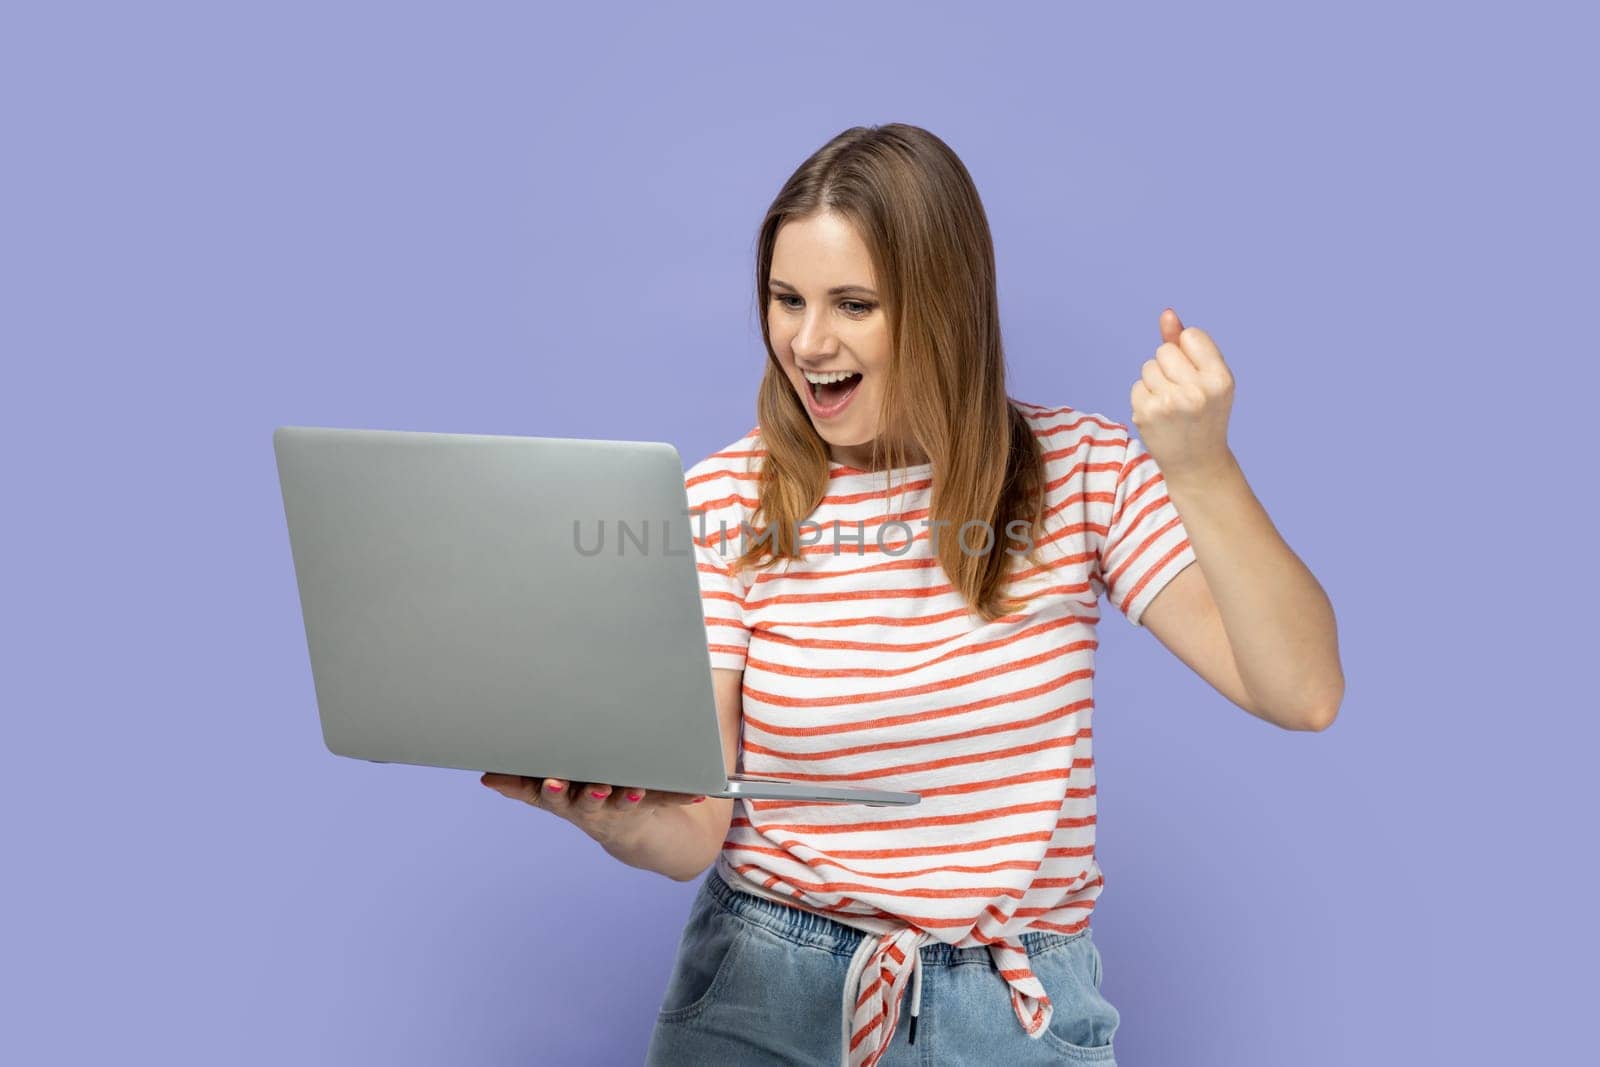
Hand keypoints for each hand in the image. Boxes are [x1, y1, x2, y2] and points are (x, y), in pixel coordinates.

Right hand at [478, 773, 707, 847]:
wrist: (631, 828)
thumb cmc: (582, 795)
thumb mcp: (549, 793)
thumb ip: (520, 784)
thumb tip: (487, 777)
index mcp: (566, 798)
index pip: (553, 796)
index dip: (551, 791)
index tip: (551, 783)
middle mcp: (593, 806)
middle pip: (587, 802)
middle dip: (587, 795)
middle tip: (591, 788)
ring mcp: (622, 806)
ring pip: (624, 801)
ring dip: (628, 797)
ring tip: (633, 789)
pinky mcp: (652, 803)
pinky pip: (667, 798)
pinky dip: (681, 794)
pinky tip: (697, 791)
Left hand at [1130, 308, 1235, 479]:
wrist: (1197, 463)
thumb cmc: (1204, 414)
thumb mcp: (1208, 378)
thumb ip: (1187, 345)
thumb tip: (1166, 313)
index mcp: (1220, 378)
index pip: (1191, 335)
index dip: (1189, 352)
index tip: (1196, 375)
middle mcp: (1197, 391)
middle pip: (1164, 351)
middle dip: (1169, 368)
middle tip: (1184, 395)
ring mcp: (1170, 403)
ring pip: (1148, 367)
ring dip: (1155, 382)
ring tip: (1172, 407)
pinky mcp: (1146, 413)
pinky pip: (1137, 386)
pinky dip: (1144, 398)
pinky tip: (1159, 416)